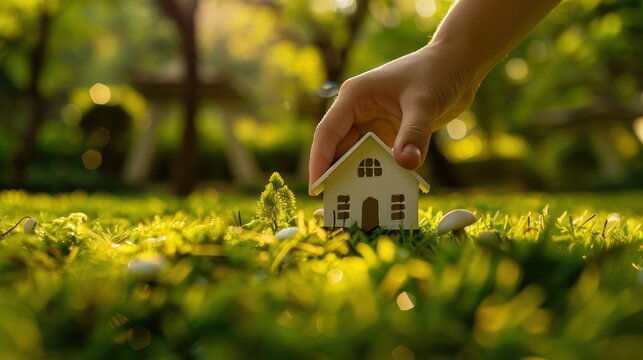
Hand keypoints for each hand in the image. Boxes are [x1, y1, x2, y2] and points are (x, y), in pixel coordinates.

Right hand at [308, 42, 482, 192]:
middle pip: (339, 148)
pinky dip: (379, 174)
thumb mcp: (424, 102)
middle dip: (338, 174)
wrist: (459, 64)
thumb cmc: (436, 73)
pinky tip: (384, 191)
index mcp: (354, 97)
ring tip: (360, 203)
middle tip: (338, 204)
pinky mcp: (389, 133)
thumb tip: (406, 165)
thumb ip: (414, 133)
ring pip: (358, 156)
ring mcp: (373, 123)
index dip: (319, 161)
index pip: (328, 132)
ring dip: (359, 176)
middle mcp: (358, 111)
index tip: (316, 188)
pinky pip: (378, 158)